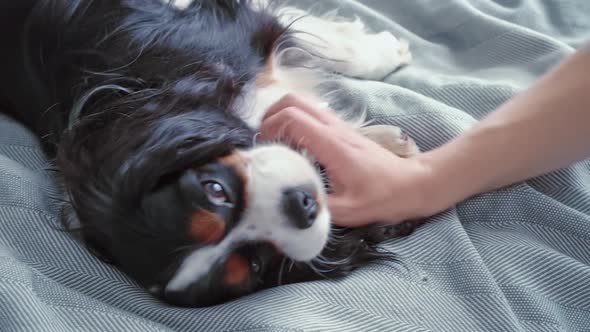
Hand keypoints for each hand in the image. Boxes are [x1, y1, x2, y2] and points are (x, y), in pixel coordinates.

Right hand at [259, 95, 438, 226]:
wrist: (413, 184)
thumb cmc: (384, 197)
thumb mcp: (348, 212)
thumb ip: (317, 207)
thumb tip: (288, 203)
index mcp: (332, 144)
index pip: (292, 118)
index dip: (270, 127)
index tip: (264, 149)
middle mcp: (334, 129)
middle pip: (293, 100)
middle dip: (270, 115)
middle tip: (263, 141)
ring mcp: (339, 127)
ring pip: (302, 104)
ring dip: (281, 117)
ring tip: (274, 144)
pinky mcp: (342, 132)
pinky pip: (311, 116)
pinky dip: (294, 123)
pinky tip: (293, 148)